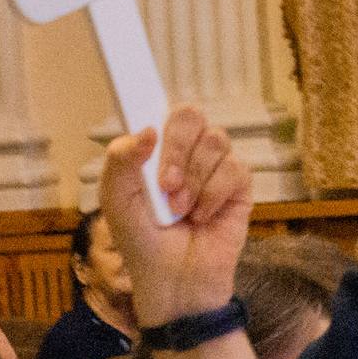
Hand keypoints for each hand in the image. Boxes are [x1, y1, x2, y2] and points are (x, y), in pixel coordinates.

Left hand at [103, 105, 251, 325]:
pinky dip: (212, 195)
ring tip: (180, 210)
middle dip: (175, 149)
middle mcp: (188, 152)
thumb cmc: (144, 243)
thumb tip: (146, 131)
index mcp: (157, 149)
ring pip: (214, 142)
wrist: (174, 282)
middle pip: (190, 115)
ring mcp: (215, 167)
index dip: (154, 94)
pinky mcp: (240, 186)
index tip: (141, 76)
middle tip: (164, 184)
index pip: (161, 108)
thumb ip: (121, 163)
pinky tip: (201, 216)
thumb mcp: (117, 203)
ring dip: (192, 180)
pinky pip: (233, 169)